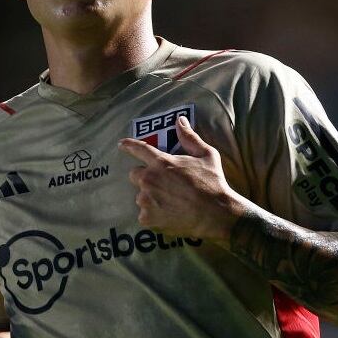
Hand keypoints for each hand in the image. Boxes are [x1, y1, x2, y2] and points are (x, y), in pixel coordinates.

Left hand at [118, 115, 247, 241]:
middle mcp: (149, 179)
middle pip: (135, 175)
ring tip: (169, 202)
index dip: (129, 146)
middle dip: (146, 177)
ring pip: (141, 196)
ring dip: (150, 197)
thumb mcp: (206, 155)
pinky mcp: (148, 218)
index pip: (139, 149)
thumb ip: (190, 137)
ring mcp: (146, 200)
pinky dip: (153, 215)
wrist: (216, 213)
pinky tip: (168, 215)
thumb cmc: (212, 182)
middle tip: (163, 185)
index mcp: (161, 162)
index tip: (121, 145)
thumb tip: (180, 120)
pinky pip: (145, 214)